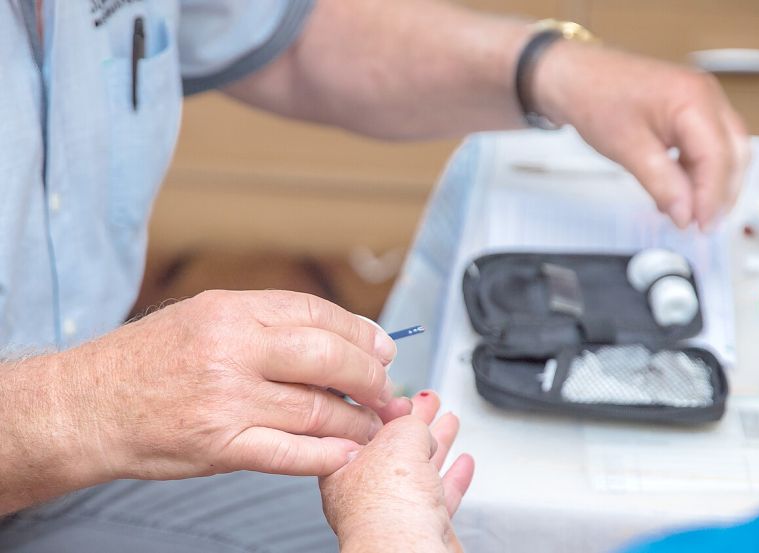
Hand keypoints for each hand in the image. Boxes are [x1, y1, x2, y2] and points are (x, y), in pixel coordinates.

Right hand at [59, 289, 412, 482]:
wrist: (83, 406)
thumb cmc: (144, 360)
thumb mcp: (202, 315)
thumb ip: (265, 321)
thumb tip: (333, 334)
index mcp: (230, 310)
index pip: (317, 314)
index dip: (360, 333)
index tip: (382, 348)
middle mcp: (231, 350)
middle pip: (328, 358)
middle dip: (370, 376)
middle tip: (386, 390)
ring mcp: (226, 400)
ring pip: (316, 410)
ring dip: (356, 421)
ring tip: (372, 425)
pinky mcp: (218, 446)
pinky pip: (290, 453)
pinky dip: (327, 455)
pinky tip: (347, 453)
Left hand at [320, 391, 474, 552]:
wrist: (408, 550)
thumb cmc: (385, 505)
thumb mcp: (400, 437)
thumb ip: (411, 423)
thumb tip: (422, 428)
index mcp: (341, 465)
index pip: (362, 426)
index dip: (384, 407)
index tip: (401, 394)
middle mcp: (361, 491)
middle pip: (392, 445)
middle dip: (415, 421)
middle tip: (429, 401)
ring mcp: (391, 510)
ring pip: (417, 469)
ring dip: (437, 443)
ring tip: (449, 421)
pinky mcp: (419, 526)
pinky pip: (438, 496)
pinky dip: (452, 477)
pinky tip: (462, 463)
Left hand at [535, 41, 749, 229]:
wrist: (575, 77)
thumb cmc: (596, 97)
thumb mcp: (629, 149)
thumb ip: (662, 184)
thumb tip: (685, 213)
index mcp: (695, 99)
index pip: (718, 157)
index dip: (713, 196)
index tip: (701, 225)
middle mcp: (706, 96)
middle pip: (733, 153)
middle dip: (721, 193)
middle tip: (703, 225)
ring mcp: (701, 102)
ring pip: (725, 151)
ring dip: (712, 184)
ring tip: (691, 213)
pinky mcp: (691, 111)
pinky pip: (707, 146)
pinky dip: (698, 172)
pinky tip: (680, 193)